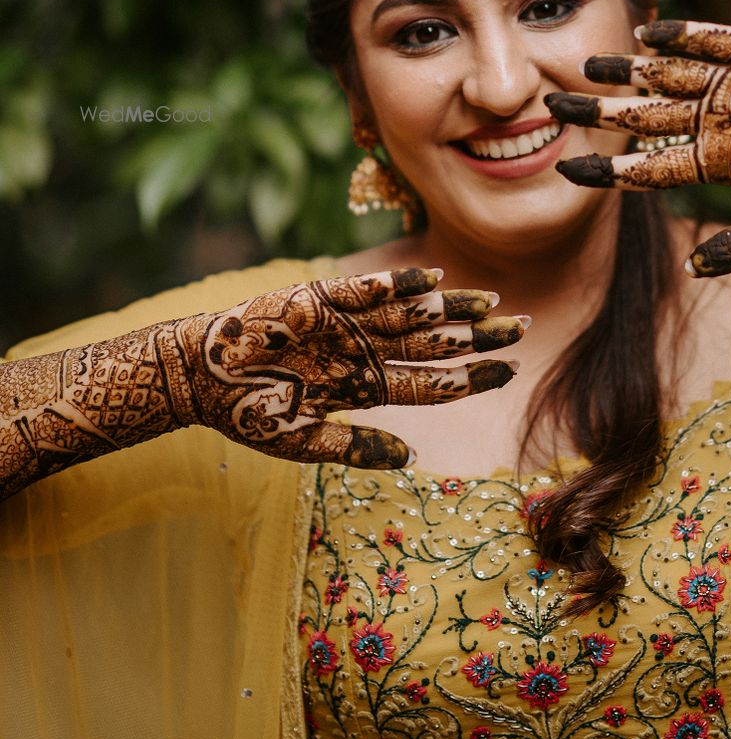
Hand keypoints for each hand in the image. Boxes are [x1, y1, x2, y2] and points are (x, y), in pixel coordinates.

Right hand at [168, 267, 525, 464]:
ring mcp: (346, 323)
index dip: (474, 376)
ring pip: (409, 314)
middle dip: (478, 336)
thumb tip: (413, 459)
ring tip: (490, 301)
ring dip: (449, 307)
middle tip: (520, 327)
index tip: (513, 369)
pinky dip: (396, 284)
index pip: (434, 382)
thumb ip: (359, 447)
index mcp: (367, 385)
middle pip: (433, 343)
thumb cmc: (249, 413)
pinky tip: (431, 279)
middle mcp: (365, 350)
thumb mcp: (305, 441)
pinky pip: (364, 290)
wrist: (201, 377)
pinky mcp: (320, 299)